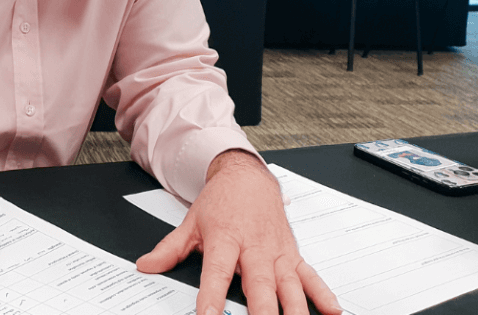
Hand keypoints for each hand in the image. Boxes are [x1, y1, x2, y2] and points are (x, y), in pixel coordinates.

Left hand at [136, 150, 341, 314]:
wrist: (247, 176)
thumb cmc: (220, 201)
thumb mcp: (190, 223)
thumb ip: (169, 249)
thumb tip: (145, 265)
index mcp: (225, 239)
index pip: (216, 273)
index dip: (211, 297)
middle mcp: (254, 248)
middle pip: (259, 285)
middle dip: (261, 312)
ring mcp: (277, 253)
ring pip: (289, 286)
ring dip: (294, 310)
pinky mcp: (293, 254)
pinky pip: (310, 277)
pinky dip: (323, 295)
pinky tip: (333, 312)